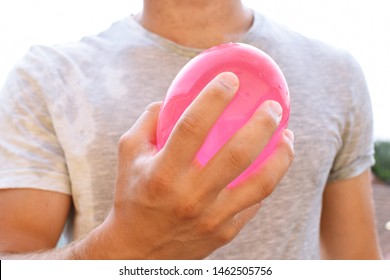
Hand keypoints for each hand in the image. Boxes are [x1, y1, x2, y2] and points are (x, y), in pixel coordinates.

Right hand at [85, 72, 293, 258]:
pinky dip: (266, 180)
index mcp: (163, 173)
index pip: (192, 127)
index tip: (231, 79)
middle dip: (262, 124)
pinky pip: (254, 203)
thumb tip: (169, 99)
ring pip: (260, 183)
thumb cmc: (132, 197)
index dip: (214, 98)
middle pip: (237, 154)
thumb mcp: (129, 155)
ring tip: (288, 136)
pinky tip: (269, 166)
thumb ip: (148, 123)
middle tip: (274, 107)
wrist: (138, 250)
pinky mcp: (225, 232)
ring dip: (281, 156)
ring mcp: (212, 218)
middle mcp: (190, 196)